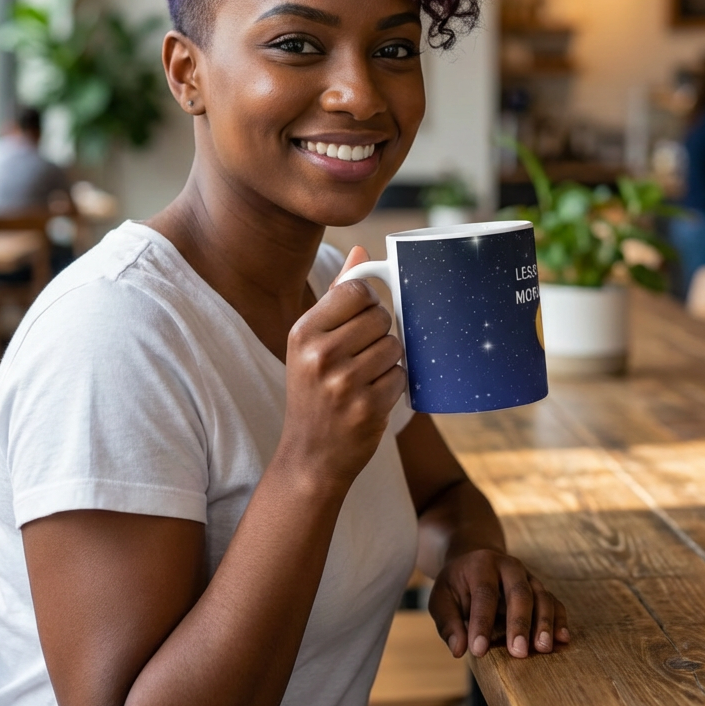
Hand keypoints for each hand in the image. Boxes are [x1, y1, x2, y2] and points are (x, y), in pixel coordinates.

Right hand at [281, 246, 405, 489]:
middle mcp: (319, 355)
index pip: (356, 289)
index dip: (369, 300)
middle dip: (381, 331)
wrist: (311, 455)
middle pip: (380, 316)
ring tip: (367, 376)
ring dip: (389, 359)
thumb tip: (362, 249)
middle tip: (364, 352)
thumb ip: (336, 296)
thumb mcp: (312, 342)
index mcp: (303, 332)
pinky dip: (394, 384)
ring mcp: (344, 383)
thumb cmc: (314, 390)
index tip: (362, 317)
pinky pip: (401, 375)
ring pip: (394, 345)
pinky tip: (373, 396)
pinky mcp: (368, 408)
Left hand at [429, 548, 568, 658]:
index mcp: (481, 565)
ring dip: (544, 623)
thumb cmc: (457, 585)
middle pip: (519, 592)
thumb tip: (458, 649)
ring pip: (541, 596)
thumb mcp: (442, 598)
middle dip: (519, 623)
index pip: (484, 594)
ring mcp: (528, 577)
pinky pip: (554, 602)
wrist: (475, 558)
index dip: (482, 622)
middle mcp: (508, 566)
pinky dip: (559, 620)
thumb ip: (448, 622)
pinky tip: (562, 640)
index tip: (478, 650)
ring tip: (543, 648)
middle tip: (518, 652)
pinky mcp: (540, 589)